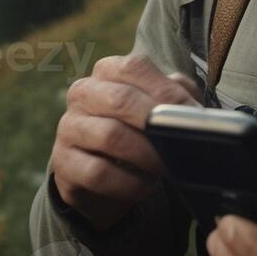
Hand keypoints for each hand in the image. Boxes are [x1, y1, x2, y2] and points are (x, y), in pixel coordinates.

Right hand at [51, 53, 199, 230]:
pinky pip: (97, 172)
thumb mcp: (157, 107)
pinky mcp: (63, 162)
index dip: (167, 92)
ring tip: (166, 168)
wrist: (101, 175)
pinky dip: (127, 183)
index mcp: (107, 70)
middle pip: (121, 99)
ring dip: (145, 155)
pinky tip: (145, 188)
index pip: (135, 67)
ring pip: (110, 135)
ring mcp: (69, 126)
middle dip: (156, 124)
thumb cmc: (137, 131)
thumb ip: (176, 96)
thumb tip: (194, 109)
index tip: (193, 116)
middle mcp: (83, 92)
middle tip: (182, 144)